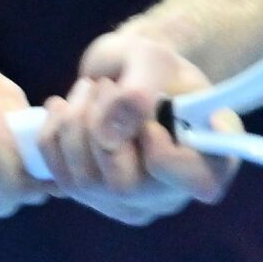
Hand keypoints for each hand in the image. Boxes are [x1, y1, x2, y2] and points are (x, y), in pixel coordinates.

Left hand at [33, 28, 242, 225]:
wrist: (126, 69)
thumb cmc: (151, 64)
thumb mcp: (151, 59)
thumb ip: (137, 92)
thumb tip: (109, 137)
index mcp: (210, 159)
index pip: (198, 183)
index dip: (165, 154)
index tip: (150, 120)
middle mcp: (172, 191)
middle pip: (125, 187)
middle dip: (101, 126)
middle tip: (105, 86)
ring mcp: (132, 201)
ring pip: (86, 184)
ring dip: (74, 124)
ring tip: (87, 89)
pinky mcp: (94, 198)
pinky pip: (60, 178)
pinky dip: (52, 135)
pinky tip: (62, 109)